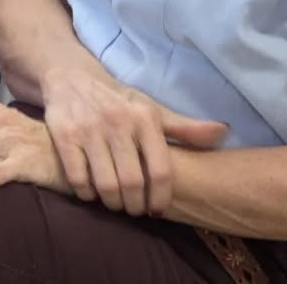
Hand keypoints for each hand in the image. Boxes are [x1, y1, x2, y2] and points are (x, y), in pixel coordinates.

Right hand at [38, 66, 225, 214]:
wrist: (70, 77)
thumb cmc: (118, 101)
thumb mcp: (152, 110)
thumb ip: (185, 127)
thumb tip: (223, 132)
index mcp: (144, 117)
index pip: (161, 169)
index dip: (161, 197)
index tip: (157, 209)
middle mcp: (117, 121)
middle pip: (133, 182)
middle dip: (135, 205)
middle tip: (134, 210)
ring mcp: (88, 129)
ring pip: (106, 184)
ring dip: (112, 203)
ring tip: (115, 203)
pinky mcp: (63, 136)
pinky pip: (77, 179)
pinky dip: (86, 194)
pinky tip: (91, 192)